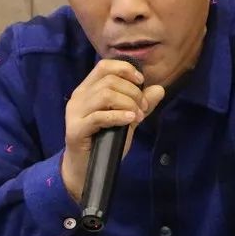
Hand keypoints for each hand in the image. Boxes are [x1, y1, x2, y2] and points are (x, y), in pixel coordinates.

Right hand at [61, 59, 165, 200]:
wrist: (86, 169)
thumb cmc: (104, 141)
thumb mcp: (126, 119)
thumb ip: (141, 104)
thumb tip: (160, 89)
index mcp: (88, 89)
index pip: (104, 66)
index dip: (125, 69)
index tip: (141, 82)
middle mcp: (79, 97)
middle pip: (109, 80)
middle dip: (132, 92)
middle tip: (143, 109)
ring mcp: (75, 113)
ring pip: (105, 95)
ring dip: (127, 104)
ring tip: (137, 117)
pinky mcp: (76, 129)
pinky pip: (99, 116)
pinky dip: (119, 116)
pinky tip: (130, 120)